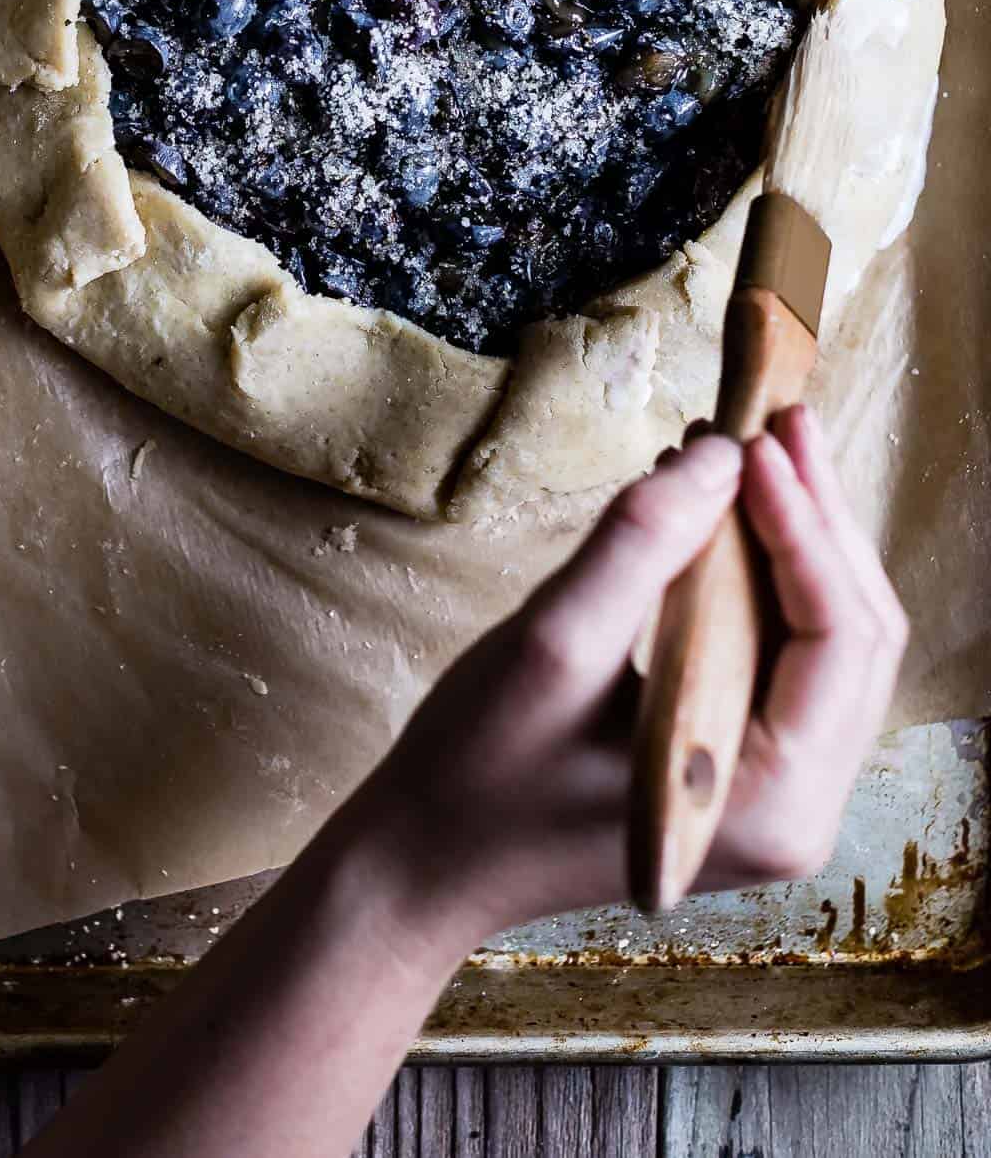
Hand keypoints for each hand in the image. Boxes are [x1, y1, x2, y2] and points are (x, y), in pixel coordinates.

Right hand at [351, 407, 906, 945]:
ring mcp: (776, 795)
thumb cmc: (478, 769)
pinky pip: (785, 658)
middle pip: (854, 635)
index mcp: (770, 799)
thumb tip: (721, 455)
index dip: (806, 525)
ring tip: (750, 451)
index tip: (758, 440)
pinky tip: (720, 511)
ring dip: (794, 539)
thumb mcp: (554, 645)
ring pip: (829, 641)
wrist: (429, 859)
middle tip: (775, 422)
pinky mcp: (743, 770)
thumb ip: (639, 545)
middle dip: (817, 520)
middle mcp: (797, 810)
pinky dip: (761, 577)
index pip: (838, 637)